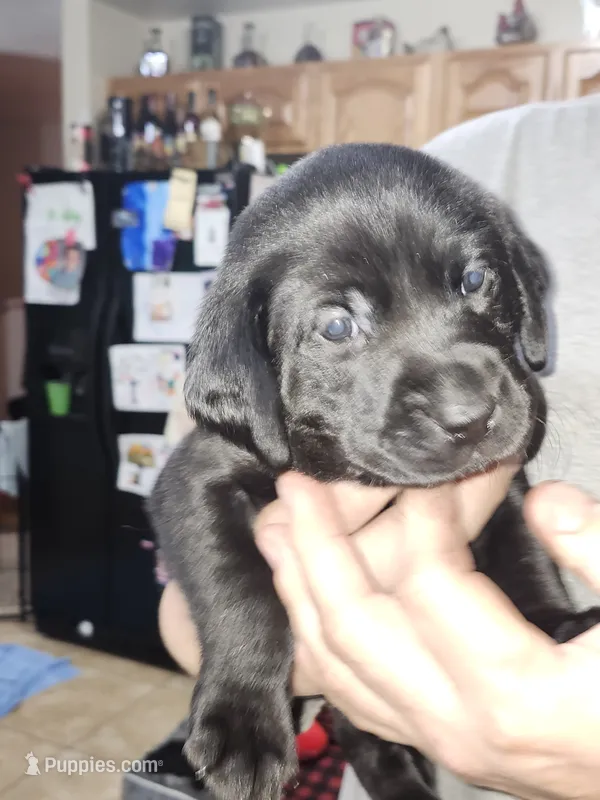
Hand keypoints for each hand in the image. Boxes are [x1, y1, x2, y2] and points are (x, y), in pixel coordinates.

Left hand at [254, 476, 599, 799]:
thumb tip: (544, 501)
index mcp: (515, 695)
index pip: (429, 583)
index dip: (424, 515)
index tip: (431, 474)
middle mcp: (459, 727)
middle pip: (353, 626)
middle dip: (316, 547)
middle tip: (296, 488)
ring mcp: (442, 741)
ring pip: (337, 667)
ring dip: (300, 593)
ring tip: (276, 534)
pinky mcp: (440, 740)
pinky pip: (354, 692)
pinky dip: (319, 643)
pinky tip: (305, 605)